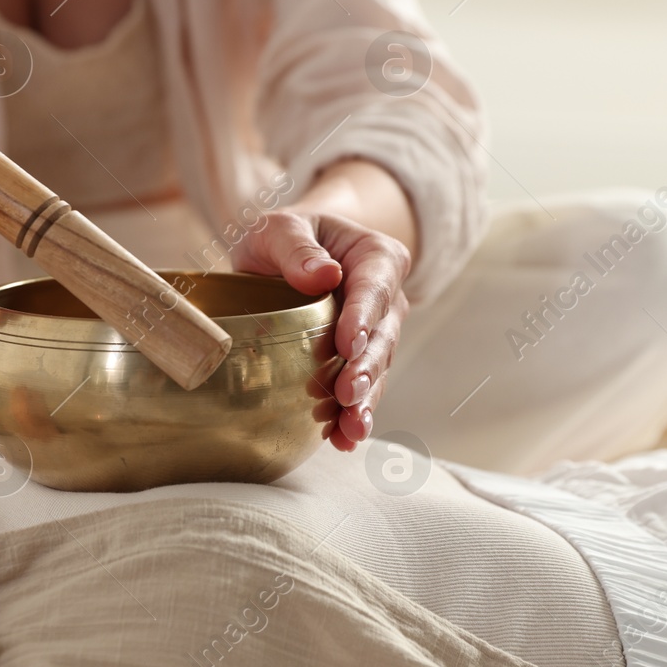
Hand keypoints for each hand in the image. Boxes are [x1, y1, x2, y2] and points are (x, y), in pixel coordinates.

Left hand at [231, 212, 411, 451]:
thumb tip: (323, 275)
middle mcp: (387, 298)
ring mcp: (376, 332)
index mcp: (377, 257)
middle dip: (366, 368)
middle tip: (348, 393)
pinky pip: (361, 389)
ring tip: (350, 428)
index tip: (348, 344)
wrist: (288, 255)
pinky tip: (342, 439)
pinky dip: (351, 415)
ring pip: (377, 369)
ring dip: (364, 400)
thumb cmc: (285, 237)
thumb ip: (296, 247)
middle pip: (382, 336)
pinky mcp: (360, 360)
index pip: (375, 288)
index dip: (364, 318)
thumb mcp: (280, 227)